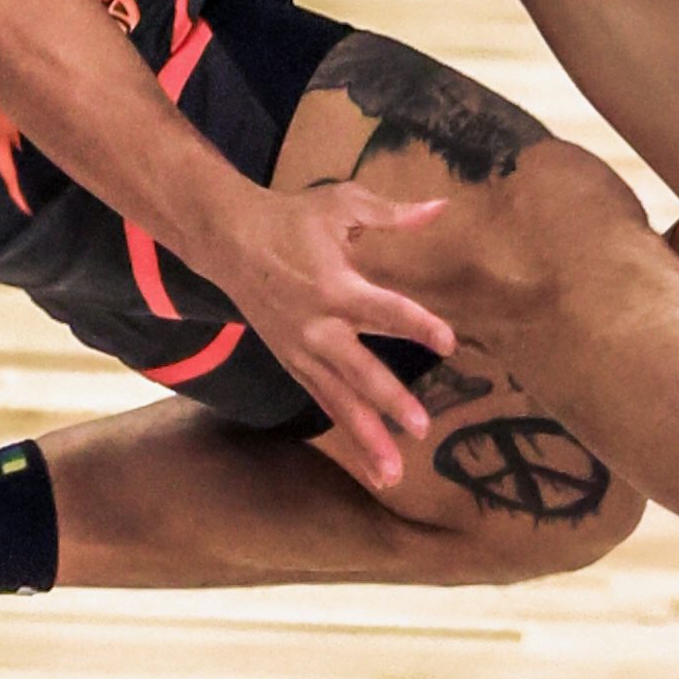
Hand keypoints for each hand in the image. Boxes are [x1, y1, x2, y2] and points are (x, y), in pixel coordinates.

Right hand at [215, 184, 455, 490]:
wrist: (228, 239)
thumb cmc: (290, 219)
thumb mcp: (340, 203)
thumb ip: (391, 214)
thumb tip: (440, 207)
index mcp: (335, 286)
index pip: (384, 310)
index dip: (418, 325)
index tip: (449, 343)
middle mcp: (318, 326)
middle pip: (359, 370)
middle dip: (390, 401)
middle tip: (421, 428)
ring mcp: (302, 349)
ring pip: (339, 399)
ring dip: (366, 437)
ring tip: (392, 474)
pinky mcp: (291, 360)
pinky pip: (321, 398)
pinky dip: (343, 426)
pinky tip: (366, 456)